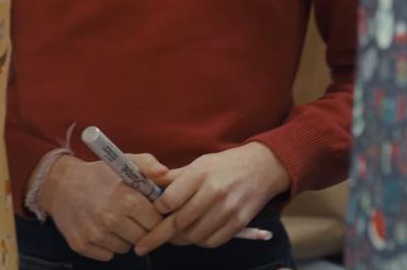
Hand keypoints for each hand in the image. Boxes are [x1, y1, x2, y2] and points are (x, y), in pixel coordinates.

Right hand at [41, 153, 169, 260]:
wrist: (61, 184)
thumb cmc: (99, 173)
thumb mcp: (125, 161)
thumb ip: (148, 164)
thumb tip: (165, 172)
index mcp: (126, 198)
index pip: (155, 222)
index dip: (155, 217)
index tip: (149, 211)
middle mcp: (111, 218)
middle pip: (142, 238)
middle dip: (141, 228)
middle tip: (133, 216)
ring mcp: (95, 234)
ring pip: (125, 248)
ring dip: (124, 237)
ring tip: (116, 220)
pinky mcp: (82, 245)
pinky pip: (107, 255)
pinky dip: (107, 246)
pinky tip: (102, 229)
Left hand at [134, 142, 290, 254]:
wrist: (261, 167)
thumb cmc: (224, 165)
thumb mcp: (198, 163)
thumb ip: (173, 178)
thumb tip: (145, 185)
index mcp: (200, 174)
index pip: (169, 201)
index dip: (157, 210)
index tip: (153, 213)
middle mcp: (213, 192)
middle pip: (178, 223)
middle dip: (158, 235)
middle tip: (145, 243)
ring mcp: (228, 209)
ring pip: (193, 236)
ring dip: (179, 240)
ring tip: (173, 236)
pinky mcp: (239, 223)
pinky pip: (211, 242)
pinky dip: (199, 242)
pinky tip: (195, 235)